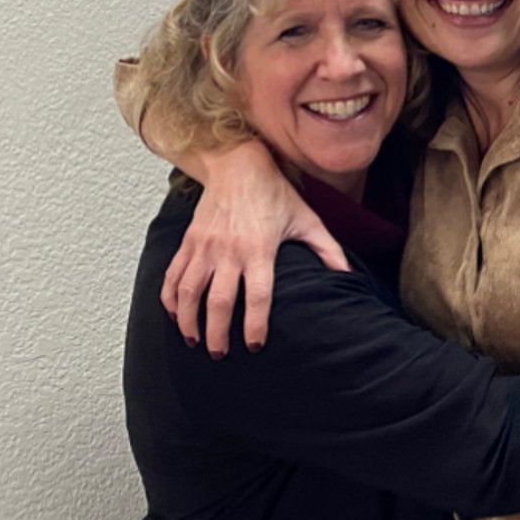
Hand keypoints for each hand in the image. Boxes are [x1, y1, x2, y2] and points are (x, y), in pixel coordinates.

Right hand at [162, 140, 346, 355]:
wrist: (238, 164)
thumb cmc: (275, 194)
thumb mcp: (307, 220)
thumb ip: (328, 250)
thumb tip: (348, 277)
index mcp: (260, 248)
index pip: (257, 296)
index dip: (254, 325)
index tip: (254, 345)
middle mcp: (229, 249)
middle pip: (218, 302)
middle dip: (217, 333)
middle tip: (220, 354)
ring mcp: (204, 246)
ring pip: (189, 292)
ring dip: (188, 322)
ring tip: (194, 341)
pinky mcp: (189, 241)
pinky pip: (173, 275)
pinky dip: (170, 298)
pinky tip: (175, 315)